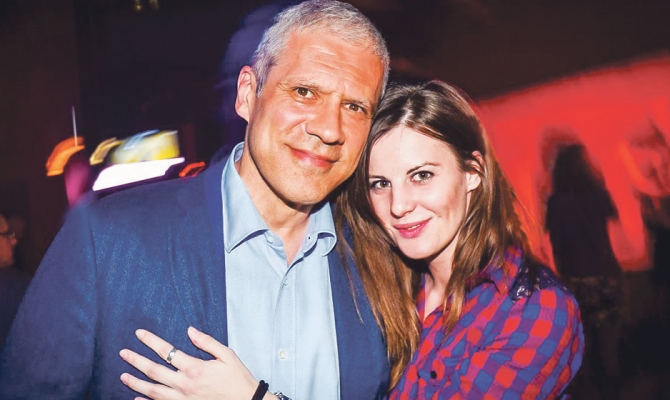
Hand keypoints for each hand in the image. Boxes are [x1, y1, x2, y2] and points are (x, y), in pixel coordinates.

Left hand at [120, 326, 259, 399]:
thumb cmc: (238, 378)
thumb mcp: (227, 355)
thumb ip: (207, 342)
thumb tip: (190, 330)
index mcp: (195, 368)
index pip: (167, 351)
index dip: (151, 341)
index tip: (139, 334)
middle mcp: (185, 384)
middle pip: (154, 371)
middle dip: (136, 361)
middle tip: (123, 353)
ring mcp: (183, 399)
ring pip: (153, 391)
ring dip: (136, 383)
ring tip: (123, 376)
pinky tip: (136, 399)